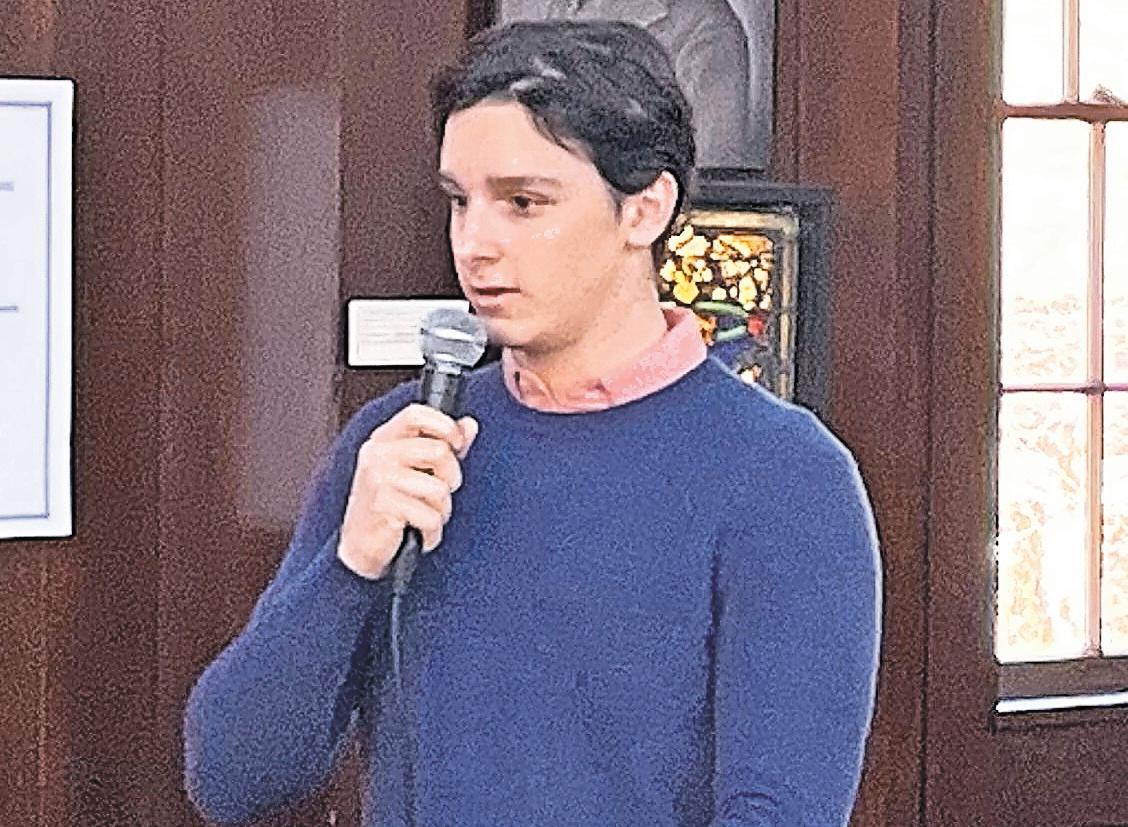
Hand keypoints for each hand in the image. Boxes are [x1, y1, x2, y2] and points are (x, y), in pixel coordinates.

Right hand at [336, 404, 478, 579]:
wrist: (360, 546)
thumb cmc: (390, 505)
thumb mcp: (416, 470)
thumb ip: (444, 444)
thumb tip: (469, 425)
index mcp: (384, 439)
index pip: (416, 414)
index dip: (444, 425)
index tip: (457, 443)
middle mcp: (378, 454)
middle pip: (439, 451)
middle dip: (451, 478)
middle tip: (439, 494)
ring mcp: (378, 479)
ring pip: (439, 488)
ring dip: (441, 510)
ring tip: (424, 515)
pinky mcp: (383, 506)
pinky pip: (430, 516)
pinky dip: (432, 531)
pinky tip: (418, 531)